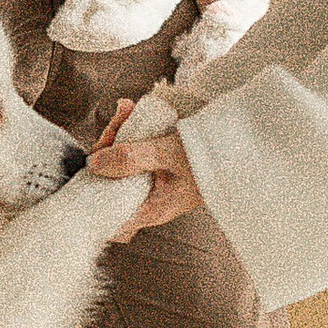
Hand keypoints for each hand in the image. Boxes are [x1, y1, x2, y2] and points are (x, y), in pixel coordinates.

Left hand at [89, 103, 200, 237]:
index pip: (108, 218)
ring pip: (120, 162)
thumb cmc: (212, 157)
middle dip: (106, 149)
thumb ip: (131, 159)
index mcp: (150, 209)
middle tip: (118, 122)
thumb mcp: (168, 155)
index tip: (86, 172)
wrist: (240, 144)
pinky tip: (132, 111)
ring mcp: (152, 182)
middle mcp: (148, 199)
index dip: (91, 199)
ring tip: (126, 109)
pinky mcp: (157, 166)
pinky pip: (135, 151)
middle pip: (110, 180)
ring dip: (118, 134)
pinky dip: (131, 131)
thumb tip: (94, 164)